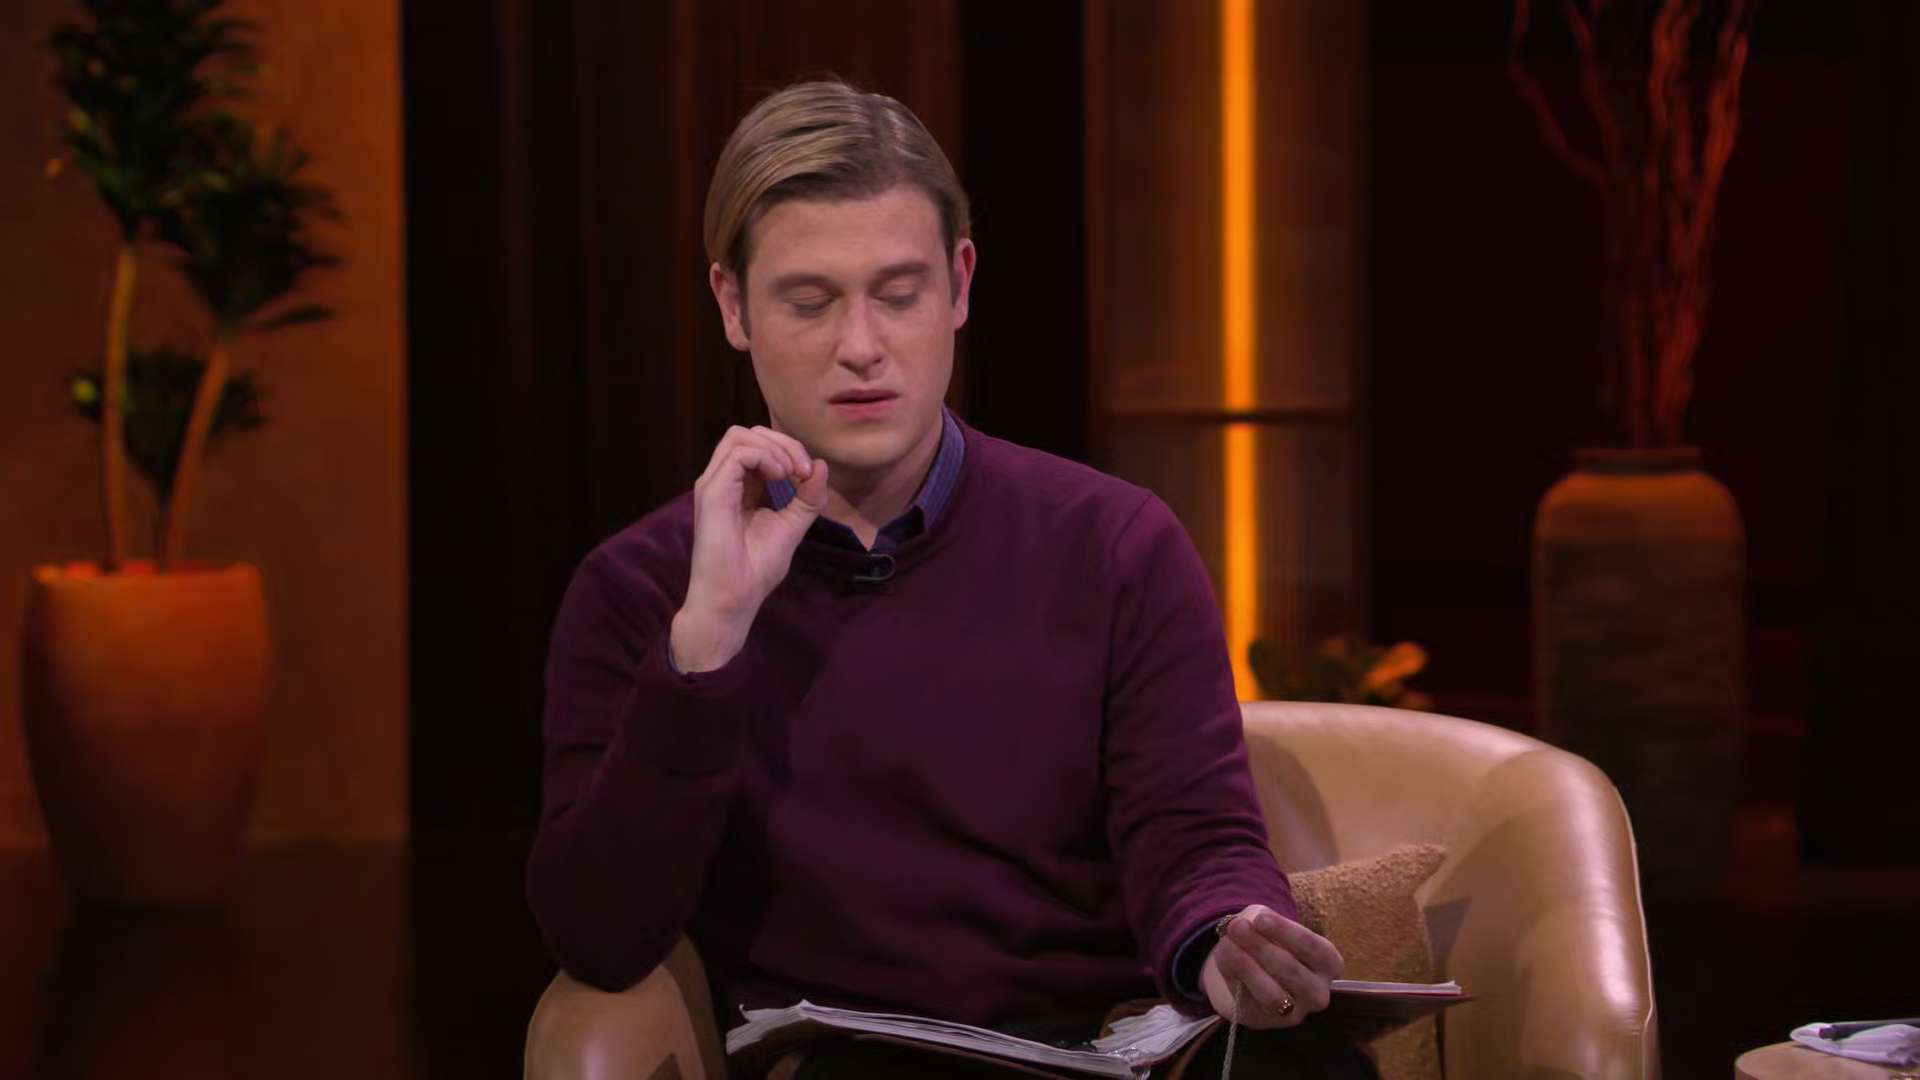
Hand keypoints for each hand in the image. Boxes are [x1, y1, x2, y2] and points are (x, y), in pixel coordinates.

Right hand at [671, 425, 828, 671]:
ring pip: (739, 436)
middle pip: (747, 433)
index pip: (758, 446)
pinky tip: (782, 478)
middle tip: (803, 471)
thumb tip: (820, 466)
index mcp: (737, 488)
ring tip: (792, 474)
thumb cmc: (755, 570)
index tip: (808, 476)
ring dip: (775, 447)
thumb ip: (806, 498)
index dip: (787, 450)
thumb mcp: (791, 527)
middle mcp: (721, 481)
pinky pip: (739, 453)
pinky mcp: (712, 493)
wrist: (734, 600)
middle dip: (783, 443)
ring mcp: (713, 485)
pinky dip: (766, 457)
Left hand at [1198, 905, 1342, 1029]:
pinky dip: (1232, 974)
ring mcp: (1293, 1012)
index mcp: (1329, 963)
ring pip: (1271, 994)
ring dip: (1245, 966)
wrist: (1255, 973)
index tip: (1259, 918)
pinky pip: (1247, 999)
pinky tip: (1222, 954)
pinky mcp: (1264, 1020)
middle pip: (1290, 970)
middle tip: (1237, 927)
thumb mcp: (1273, 924)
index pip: (1312, 947)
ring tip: (1226, 942)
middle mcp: (1318, 992)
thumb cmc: (1272, 942)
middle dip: (1260, 946)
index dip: (1285, 932)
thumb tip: (1245, 924)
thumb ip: (1262, 919)